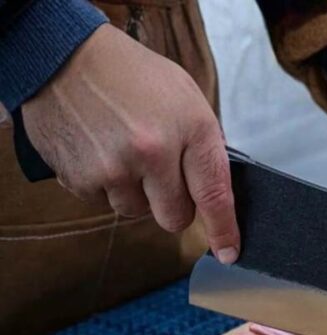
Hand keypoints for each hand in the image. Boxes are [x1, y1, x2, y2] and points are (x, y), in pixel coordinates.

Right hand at [22, 24, 239, 262]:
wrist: (60, 52)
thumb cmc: (131, 75)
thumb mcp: (185, 97)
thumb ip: (202, 147)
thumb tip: (215, 196)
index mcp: (191, 129)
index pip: (214, 196)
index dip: (223, 231)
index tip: (229, 253)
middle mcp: (155, 152)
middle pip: (175, 218)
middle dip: (171, 205)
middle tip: (158, 172)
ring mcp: (115, 168)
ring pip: (137, 212)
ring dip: (134, 193)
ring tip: (121, 151)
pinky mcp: (81, 178)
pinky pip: (103, 203)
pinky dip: (102, 184)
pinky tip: (97, 149)